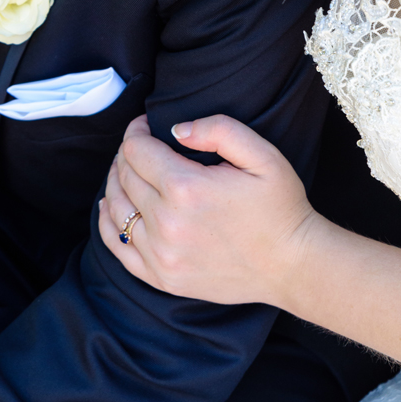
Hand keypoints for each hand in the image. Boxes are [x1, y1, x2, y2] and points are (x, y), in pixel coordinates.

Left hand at [98, 114, 321, 307]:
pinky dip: (108, 223)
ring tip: (128, 172)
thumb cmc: (281, 208)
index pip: (136, 150)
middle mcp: (166, 222)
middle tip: (141, 147)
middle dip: (127, 154)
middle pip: (124, 176)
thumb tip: (176, 130)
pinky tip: (112, 207)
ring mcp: (161, 254)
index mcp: (187, 188)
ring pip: (116, 208)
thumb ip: (220, 130)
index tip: (145, 124)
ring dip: (116, 183)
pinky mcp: (162, 277)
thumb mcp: (264, 156)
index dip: (135, 131)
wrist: (292, 265)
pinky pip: (117, 247)